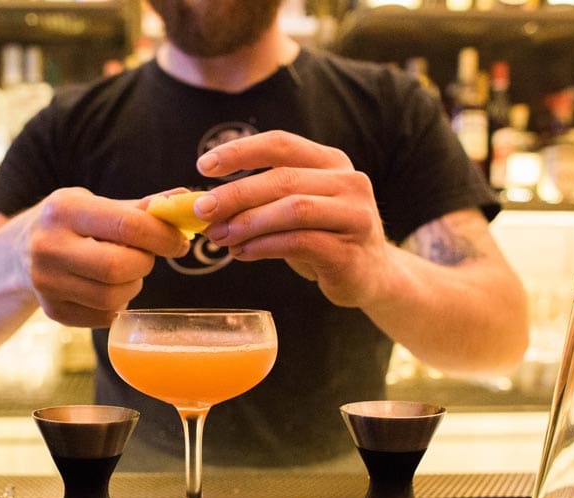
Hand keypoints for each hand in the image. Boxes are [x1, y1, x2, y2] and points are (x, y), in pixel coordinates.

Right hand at [16, 187, 189, 325]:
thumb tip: (187, 200)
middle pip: (119, 267)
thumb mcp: (97, 204)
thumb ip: (142, 207)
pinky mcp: (53, 311)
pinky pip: (105, 317)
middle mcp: (49, 246)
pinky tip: (106, 287)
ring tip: (123, 271)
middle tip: (145, 256)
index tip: (179, 242)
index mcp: (64, 209)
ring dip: (133, 285)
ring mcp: (46, 283)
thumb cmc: (71, 224)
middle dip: (144, 263)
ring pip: (114, 297)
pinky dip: (117, 304)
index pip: (127, 225)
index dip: (163, 236)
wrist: (19, 254)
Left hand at [194, 130, 389, 309]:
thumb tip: (208, 204)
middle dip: (236, 194)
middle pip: (283, 178)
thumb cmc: (325, 238)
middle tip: (202, 211)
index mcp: (332, 163)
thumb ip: (264, 199)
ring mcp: (354, 216)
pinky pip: (300, 243)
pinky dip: (264, 247)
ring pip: (292, 210)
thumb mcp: (298, 209)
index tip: (204, 166)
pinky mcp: (349, 252)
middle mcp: (349, 182)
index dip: (240, 151)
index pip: (281, 145)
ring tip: (219, 237)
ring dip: (248, 223)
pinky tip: (243, 253)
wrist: (372, 276)